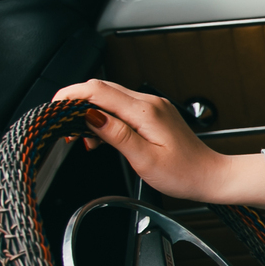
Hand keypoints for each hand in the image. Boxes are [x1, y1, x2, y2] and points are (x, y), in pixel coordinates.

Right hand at [50, 80, 264, 206]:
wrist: (210, 176)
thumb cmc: (183, 173)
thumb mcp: (144, 159)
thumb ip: (116, 134)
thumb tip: (89, 116)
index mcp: (145, 111)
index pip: (98, 90)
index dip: (71, 96)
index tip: (54, 109)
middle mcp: (149, 103)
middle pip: (101, 89)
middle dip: (76, 104)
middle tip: (64, 128)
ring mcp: (152, 107)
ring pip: (110, 98)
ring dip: (90, 113)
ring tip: (83, 139)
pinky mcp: (153, 115)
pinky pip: (121, 108)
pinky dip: (105, 118)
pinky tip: (101, 138)